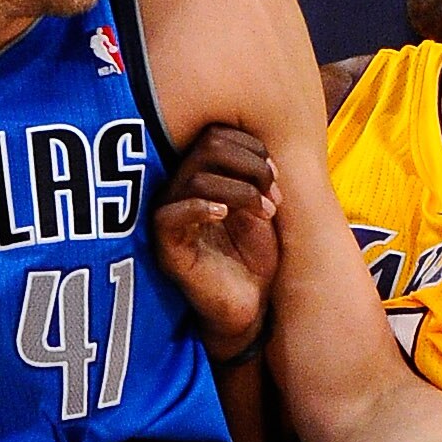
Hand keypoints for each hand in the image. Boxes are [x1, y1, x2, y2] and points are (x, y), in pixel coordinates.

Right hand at [154, 124, 279, 354]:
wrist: (251, 307)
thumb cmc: (255, 258)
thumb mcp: (263, 207)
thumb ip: (258, 176)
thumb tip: (262, 154)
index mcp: (203, 175)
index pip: (217, 134)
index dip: (252, 149)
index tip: (276, 179)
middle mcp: (182, 189)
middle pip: (208, 146)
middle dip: (250, 166)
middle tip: (272, 196)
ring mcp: (171, 216)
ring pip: (197, 177)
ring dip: (240, 190)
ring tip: (264, 212)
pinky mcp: (165, 245)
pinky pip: (170, 215)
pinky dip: (200, 207)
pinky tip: (225, 215)